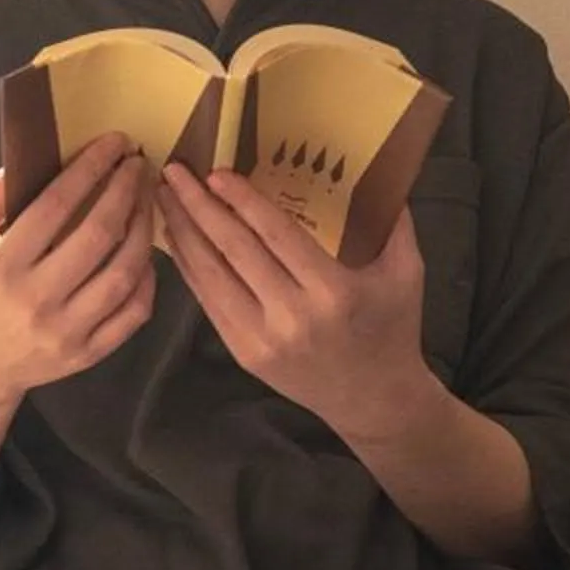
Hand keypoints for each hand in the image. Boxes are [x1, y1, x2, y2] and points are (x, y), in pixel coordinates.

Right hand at [0, 131, 157, 410]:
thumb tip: (25, 160)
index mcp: (2, 267)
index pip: (57, 204)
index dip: (91, 167)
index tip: (114, 143)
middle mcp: (37, 300)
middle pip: (99, 233)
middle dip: (126, 190)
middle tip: (138, 165)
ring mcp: (67, 331)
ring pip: (124, 272)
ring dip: (143, 228)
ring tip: (146, 200)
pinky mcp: (88, 353)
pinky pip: (134, 312)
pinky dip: (148, 278)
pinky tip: (146, 252)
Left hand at [158, 161, 439, 446]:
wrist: (373, 400)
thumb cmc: (392, 328)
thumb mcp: (406, 272)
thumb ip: (394, 222)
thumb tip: (382, 169)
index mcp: (333, 291)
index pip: (276, 234)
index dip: (242, 201)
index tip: (215, 172)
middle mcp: (292, 316)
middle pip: (234, 250)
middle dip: (198, 207)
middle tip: (174, 171)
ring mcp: (261, 339)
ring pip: (211, 276)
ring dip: (183, 232)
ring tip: (164, 197)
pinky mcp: (243, 353)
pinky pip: (208, 301)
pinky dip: (188, 266)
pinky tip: (177, 238)